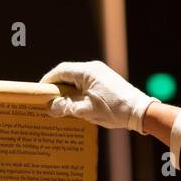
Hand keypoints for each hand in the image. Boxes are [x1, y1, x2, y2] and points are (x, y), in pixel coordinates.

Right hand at [39, 60, 156, 131]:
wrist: (140, 111)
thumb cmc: (115, 110)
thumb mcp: (87, 111)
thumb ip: (67, 108)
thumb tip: (50, 107)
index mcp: (87, 72)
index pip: (61, 71)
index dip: (48, 81)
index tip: (40, 92)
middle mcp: (93, 69)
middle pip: (68, 75)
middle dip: (57, 88)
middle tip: (48, 102)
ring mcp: (100, 74)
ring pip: (77, 81)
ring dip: (68, 92)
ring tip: (62, 107)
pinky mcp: (105, 81)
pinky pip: (86, 85)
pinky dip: (78, 94)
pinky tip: (77, 106)